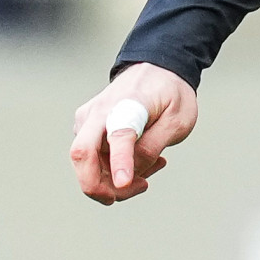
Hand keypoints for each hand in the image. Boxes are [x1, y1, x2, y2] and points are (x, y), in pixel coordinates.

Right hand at [70, 63, 199, 203]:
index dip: (120, 163)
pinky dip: (116, 169)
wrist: (156, 68)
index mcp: (127, 104)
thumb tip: (127, 176)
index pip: (119, 136)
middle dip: (99, 187)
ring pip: (88, 164)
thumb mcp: (178, 120)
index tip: (123, 184)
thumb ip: (152, 146)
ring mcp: (87, 120)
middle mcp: (98, 112)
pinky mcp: (84, 128)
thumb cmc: (170, 94)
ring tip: (157, 163)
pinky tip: (143, 159)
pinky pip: (94, 159)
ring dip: (117, 178)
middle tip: (134, 191)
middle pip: (82, 155)